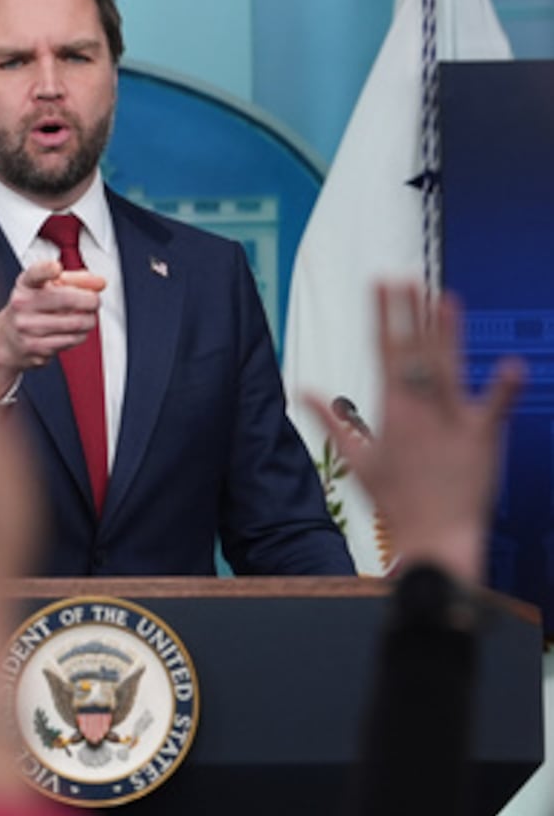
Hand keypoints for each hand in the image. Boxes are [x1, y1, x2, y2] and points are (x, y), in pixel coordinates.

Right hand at [0, 260, 105, 398]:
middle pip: (67, 299)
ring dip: (89, 321)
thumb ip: (75, 280)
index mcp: (25, 284)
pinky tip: (74, 332)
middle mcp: (22, 305)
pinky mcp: (36, 348)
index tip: (56, 268)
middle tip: (95, 301)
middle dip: (91, 300)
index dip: (46, 270)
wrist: (6, 340)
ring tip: (87, 318)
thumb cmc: (31, 309)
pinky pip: (71, 340)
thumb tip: (99, 283)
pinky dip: (80, 335)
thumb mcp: (46, 287)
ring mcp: (28, 328)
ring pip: (76, 323)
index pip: (34, 274)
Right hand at [306, 283, 522, 582]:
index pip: (386, 350)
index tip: (380, 285)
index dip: (384, 314)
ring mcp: (453, 421)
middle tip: (407, 278)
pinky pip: (495, 407)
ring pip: (449, 366)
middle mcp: (422, 409)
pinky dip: (504, 386)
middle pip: (415, 350)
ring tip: (445, 298)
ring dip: (447, 331)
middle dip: (409, 310)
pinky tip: (511, 362)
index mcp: (392, 411)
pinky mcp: (483, 437)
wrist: (435, 538)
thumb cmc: (397, 502)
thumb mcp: (356, 461)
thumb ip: (331, 421)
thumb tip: (304, 393)